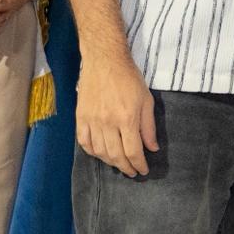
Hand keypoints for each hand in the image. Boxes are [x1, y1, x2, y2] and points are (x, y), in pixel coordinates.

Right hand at [76, 53, 158, 175]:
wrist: (104, 61)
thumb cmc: (129, 78)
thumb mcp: (146, 99)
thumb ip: (149, 126)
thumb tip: (152, 148)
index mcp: (127, 118)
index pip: (133, 151)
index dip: (139, 164)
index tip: (143, 170)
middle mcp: (108, 123)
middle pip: (116, 156)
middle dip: (126, 167)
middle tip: (132, 171)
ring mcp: (92, 121)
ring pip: (100, 152)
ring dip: (110, 162)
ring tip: (119, 164)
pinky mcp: (80, 118)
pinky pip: (84, 143)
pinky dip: (93, 152)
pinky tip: (100, 154)